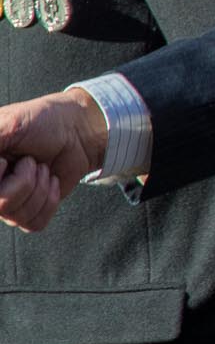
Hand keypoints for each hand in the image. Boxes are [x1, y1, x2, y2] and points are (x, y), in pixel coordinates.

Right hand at [0, 89, 110, 231]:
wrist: (77, 130)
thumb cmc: (43, 121)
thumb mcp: (10, 124)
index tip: (5, 160)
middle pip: (0, 206)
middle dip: (24, 181)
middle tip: (30, 161)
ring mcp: (8, 201)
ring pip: (17, 216)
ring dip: (39, 187)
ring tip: (41, 167)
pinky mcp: (30, 211)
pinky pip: (34, 223)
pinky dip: (49, 201)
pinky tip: (50, 180)